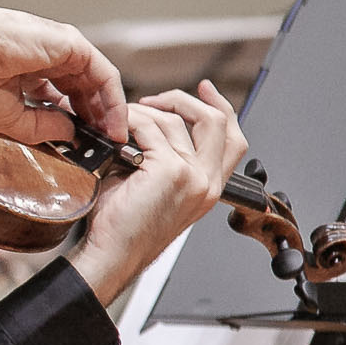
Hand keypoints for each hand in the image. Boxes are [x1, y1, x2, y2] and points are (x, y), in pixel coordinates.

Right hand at [0, 4, 127, 146]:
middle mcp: (47, 55)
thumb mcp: (13, 118)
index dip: (75, 118)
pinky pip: (103, 74)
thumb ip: (44, 126)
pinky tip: (113, 121)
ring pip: (97, 80)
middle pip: (83, 88)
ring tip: (111, 135)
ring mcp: (62, 48)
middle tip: (103, 141)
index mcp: (28, 68)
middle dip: (95, 116)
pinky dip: (113, 98)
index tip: (84, 140)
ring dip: (108, 109)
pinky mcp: (74, 45)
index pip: (62, 94)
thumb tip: (71, 133)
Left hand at [65, 82, 246, 304]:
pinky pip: (150, 128)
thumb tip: (151, 123)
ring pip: (175, 121)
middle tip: (155, 99)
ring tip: (120, 122)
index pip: (233, 140)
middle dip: (185, 100)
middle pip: (216, 121)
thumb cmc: (124, 227)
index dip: (222, 109)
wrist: (112, 254)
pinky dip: (129, 122)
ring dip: (144, 113)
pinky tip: (114, 129)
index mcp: (210, 187)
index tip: (205, 90)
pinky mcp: (169, 170)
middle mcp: (207, 181)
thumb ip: (165, 157)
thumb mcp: (155, 187)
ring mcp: (191, 175)